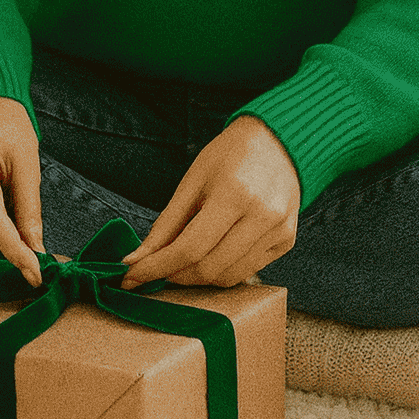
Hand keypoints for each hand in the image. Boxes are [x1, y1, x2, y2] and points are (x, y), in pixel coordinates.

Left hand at [118, 115, 300, 290]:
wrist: (278, 141)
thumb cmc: (231, 154)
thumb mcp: (193, 179)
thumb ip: (167, 223)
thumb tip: (137, 259)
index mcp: (235, 193)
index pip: (190, 247)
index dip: (157, 267)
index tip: (132, 276)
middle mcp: (262, 216)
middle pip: (208, 268)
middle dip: (174, 275)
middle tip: (153, 269)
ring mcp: (279, 231)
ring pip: (228, 277)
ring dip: (196, 277)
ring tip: (179, 262)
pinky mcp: (287, 241)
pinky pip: (246, 271)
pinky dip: (221, 271)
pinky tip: (209, 254)